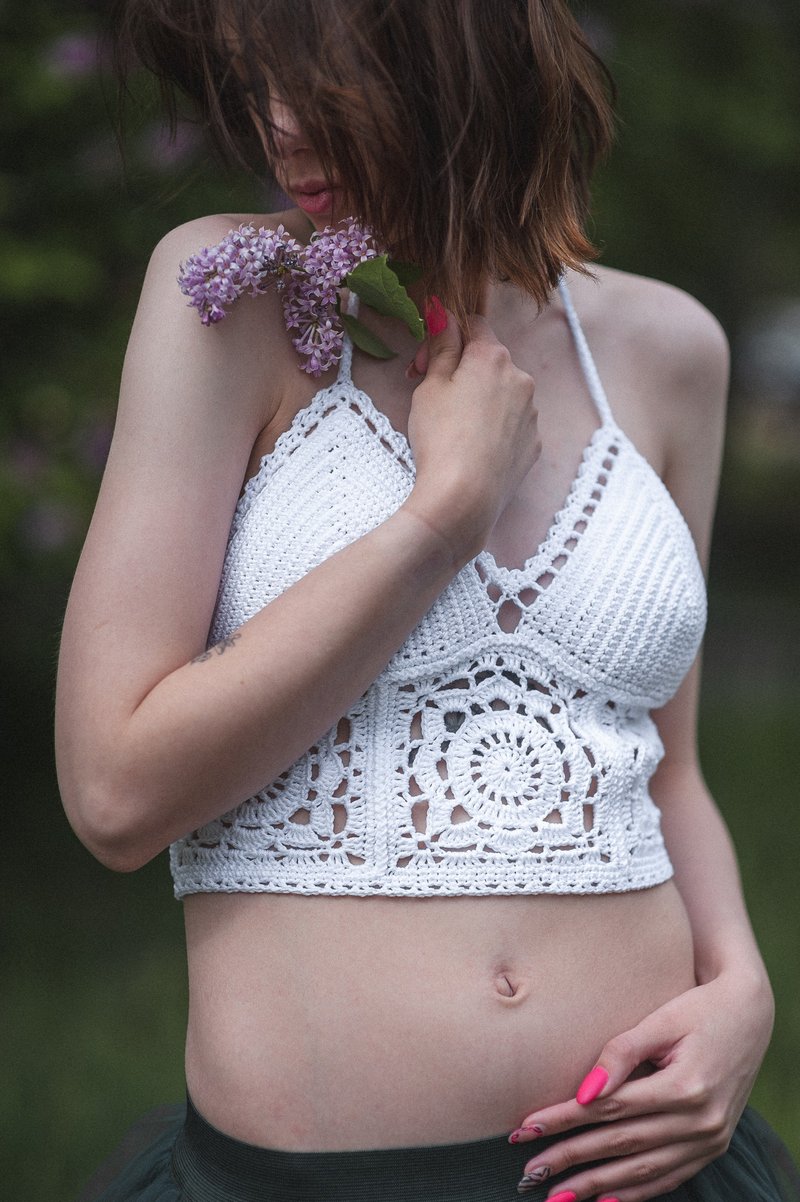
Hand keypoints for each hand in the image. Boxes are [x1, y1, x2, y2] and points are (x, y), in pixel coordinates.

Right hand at [402, 302, 540, 564]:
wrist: (464, 498)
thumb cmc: (441, 439)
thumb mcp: (430, 387)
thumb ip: (441, 348)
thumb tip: (445, 316)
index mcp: (492, 357)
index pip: (474, 325)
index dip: (446, 339)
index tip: (425, 363)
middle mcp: (520, 378)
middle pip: (490, 361)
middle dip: (463, 371)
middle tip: (433, 396)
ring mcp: (531, 413)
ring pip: (503, 394)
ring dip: (482, 400)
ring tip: (454, 429)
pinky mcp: (534, 444)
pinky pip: (512, 425)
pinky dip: (495, 428)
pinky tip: (473, 448)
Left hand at [511, 970, 773, 1201]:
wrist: (749, 1015)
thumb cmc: (699, 1008)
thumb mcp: (661, 1020)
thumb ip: (622, 1052)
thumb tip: (584, 1092)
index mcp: (685, 1087)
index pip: (610, 1110)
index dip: (565, 1120)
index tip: (527, 1128)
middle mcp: (700, 1121)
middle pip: (621, 1144)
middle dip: (571, 1159)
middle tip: (529, 1172)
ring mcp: (710, 1139)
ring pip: (643, 1170)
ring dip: (597, 1186)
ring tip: (558, 1196)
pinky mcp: (713, 1145)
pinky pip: (670, 1177)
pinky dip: (636, 1192)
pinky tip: (605, 1200)